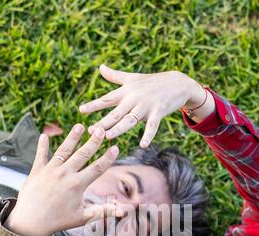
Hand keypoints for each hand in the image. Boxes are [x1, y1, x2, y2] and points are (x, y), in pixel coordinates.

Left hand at [4, 125, 120, 235]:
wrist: (30, 222)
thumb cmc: (58, 221)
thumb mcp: (83, 218)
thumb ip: (103, 212)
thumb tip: (123, 212)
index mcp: (77, 185)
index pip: (97, 168)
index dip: (108, 158)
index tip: (115, 147)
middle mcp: (65, 174)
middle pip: (83, 154)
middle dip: (93, 141)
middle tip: (100, 129)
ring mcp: (50, 171)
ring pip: (64, 151)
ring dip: (72, 138)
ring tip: (79, 126)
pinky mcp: (37, 171)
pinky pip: (40, 156)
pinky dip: (42, 146)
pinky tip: (44, 135)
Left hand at [79, 65, 206, 147]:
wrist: (178, 82)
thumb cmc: (153, 82)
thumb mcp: (132, 78)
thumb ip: (115, 76)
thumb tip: (100, 68)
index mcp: (126, 92)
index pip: (107, 99)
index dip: (94, 105)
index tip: (81, 111)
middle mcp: (134, 98)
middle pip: (115, 113)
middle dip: (103, 122)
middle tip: (91, 131)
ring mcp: (146, 105)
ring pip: (130, 119)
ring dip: (119, 128)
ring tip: (108, 137)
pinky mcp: (159, 111)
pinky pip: (152, 126)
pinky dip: (148, 135)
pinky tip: (142, 145)